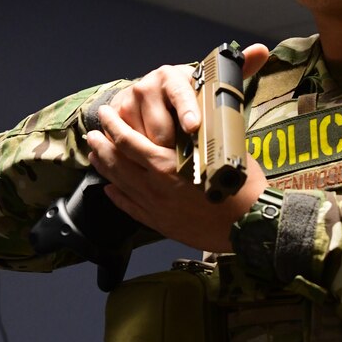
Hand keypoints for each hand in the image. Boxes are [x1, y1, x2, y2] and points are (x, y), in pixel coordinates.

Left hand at [87, 105, 267, 251]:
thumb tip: (188, 122)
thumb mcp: (220, 149)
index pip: (128, 141)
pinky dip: (117, 197)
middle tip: (92, 134)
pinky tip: (109, 191)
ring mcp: (155, 207)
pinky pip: (130, 208)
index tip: (105, 116)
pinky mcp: (161, 223)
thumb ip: (195, 138)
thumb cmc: (240, 185)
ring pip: (120, 185)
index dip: (113, 127)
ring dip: (104, 168)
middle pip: (117, 163)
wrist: (250, 224)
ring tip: (95, 156)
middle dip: (101, 146)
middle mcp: (154, 185)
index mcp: (167, 164)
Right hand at [108, 44, 270, 145]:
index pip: (181, 93)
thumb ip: (236, 69)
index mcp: (173, 76)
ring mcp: (128, 102)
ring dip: (160, 153)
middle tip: (189, 156)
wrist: (148, 97)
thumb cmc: (186, 95)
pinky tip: (154, 154)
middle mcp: (148, 85)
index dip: (187, 111)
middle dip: (176, 146)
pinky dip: (143, 154)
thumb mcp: (208, 83)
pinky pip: (129, 146)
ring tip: (173, 155)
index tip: (194, 126)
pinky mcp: (116, 119)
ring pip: (146, 141)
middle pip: (162, 128)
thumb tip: (261, 50)